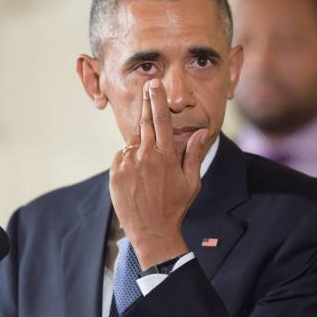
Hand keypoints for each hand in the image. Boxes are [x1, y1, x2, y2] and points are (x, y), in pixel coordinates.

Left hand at [109, 78, 208, 268]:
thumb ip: (194, 154)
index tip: (154, 84)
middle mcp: (146, 156)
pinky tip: (137, 177)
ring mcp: (128, 164)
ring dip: (140, 146)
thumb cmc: (175, 207)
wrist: (152, 232)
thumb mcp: (191, 182)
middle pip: (145, 122)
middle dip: (146, 102)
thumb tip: (201, 132)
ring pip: (133, 143)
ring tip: (148, 170)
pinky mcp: (115, 173)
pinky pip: (122, 157)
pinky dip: (128, 160)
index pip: (161, 120)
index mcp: (166, 156)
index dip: (157, 100)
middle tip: (147, 85)